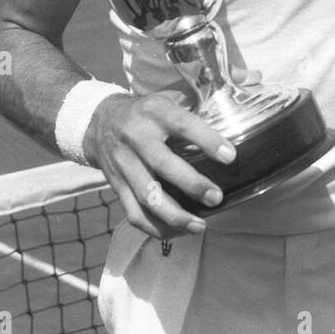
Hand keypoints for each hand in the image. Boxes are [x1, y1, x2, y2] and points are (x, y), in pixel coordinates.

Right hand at [84, 91, 236, 238]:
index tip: (230, 156)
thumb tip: (235, 128)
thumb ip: (192, 114)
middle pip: (162, 164)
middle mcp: (135, 137)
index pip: (182, 124)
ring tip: (200, 226)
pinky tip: (178, 233)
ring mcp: (123, 164)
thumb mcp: (165, 101)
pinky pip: (134, 212)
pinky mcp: (116, 186)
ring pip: (147, 195)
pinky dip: (156, 227)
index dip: (207, 140)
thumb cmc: (147, 113)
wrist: (99, 122)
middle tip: (216, 198)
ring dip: (175, 215)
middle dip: (191, 184)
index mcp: (154, 112)